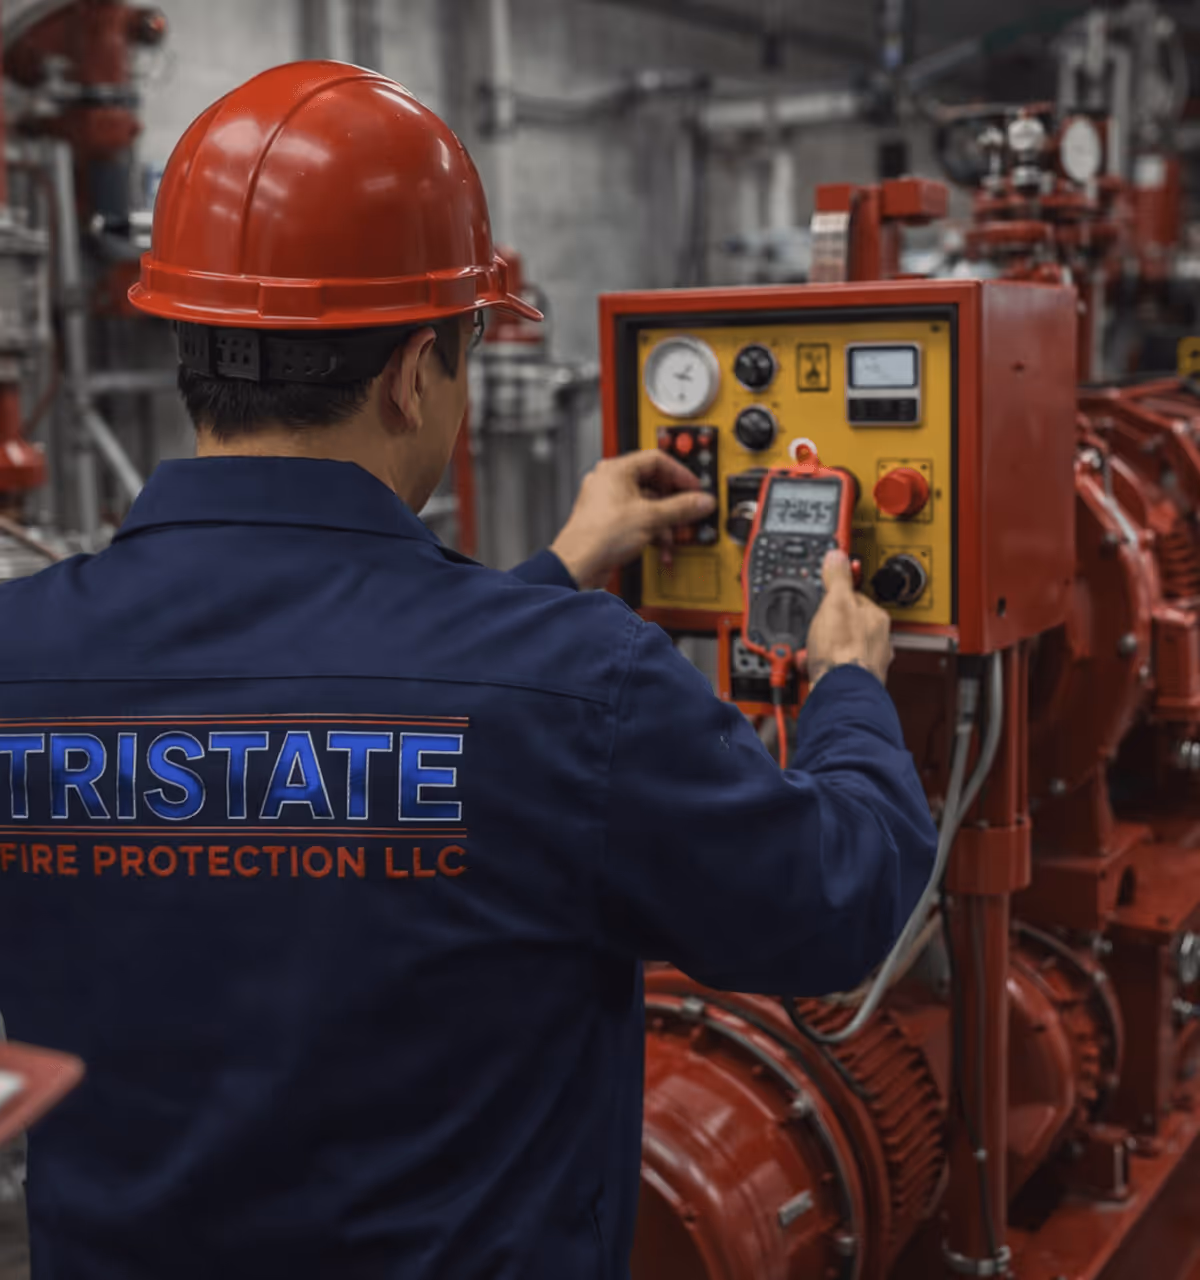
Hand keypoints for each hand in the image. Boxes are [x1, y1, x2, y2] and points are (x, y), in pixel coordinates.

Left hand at [550, 451, 716, 589]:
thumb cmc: (599, 535)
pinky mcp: (609, 522)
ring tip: (676, 535)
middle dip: (674, 504)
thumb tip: (702, 501)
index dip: (680, 474)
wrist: (578, 565)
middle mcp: (610, 482)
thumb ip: (681, 508)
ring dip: (665, 522)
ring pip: (647, 505)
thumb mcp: (651, 517)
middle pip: (654, 484)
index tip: (694, 488)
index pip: (657, 459)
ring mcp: (608, 502)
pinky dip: (652, 531)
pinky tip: (661, 547)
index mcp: (616, 469)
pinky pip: (638, 520)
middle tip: (689, 512)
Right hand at [806, 550, 892, 685]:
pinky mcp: (851, 680)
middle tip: (814, 629)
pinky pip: (831, 666)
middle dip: (825, 627)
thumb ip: (838, 578)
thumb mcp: (835, 603)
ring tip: (809, 651)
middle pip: (845, 624)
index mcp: (876, 618)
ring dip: (820, 648)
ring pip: (837, 647)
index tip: (823, 598)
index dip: (834, 597)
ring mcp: (865, 662)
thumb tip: (838, 555)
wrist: (840, 693)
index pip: (854, 597)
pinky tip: (811, 666)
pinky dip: (819, 666)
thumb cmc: (843, 652)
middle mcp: (876, 641)